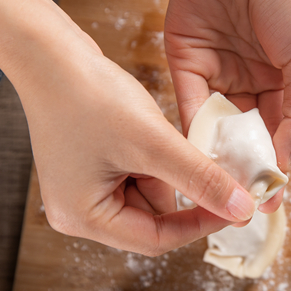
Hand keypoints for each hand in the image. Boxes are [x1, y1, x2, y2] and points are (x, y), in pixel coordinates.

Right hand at [9, 13, 260, 255]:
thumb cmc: (87, 94)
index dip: (201, 224)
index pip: (157, 240)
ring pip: (151, 193)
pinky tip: (151, 130)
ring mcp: (86, 189)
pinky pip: (139, 174)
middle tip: (214, 167)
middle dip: (183, 191)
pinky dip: (157, 158)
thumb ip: (201, 179)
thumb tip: (242, 211)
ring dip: (170, 169)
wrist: (49, 50)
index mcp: (84, 218)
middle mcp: (81, 211)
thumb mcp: (153, 143)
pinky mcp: (94, 166)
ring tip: (162, 135)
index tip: (237, 206)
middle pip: (153, 220)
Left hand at [164, 0, 290, 212]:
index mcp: (285, 83)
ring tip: (212, 190)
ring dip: (213, 156)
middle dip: (239, 169)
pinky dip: (190, 130)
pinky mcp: (185, 58)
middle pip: (244, 136)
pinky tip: (193, 157)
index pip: (279, 135)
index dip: (273, 168)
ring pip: (214, 125)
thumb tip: (285, 163)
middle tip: (235, 205)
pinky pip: (187, 102)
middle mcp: (249, 83)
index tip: (268, 203)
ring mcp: (217, 72)